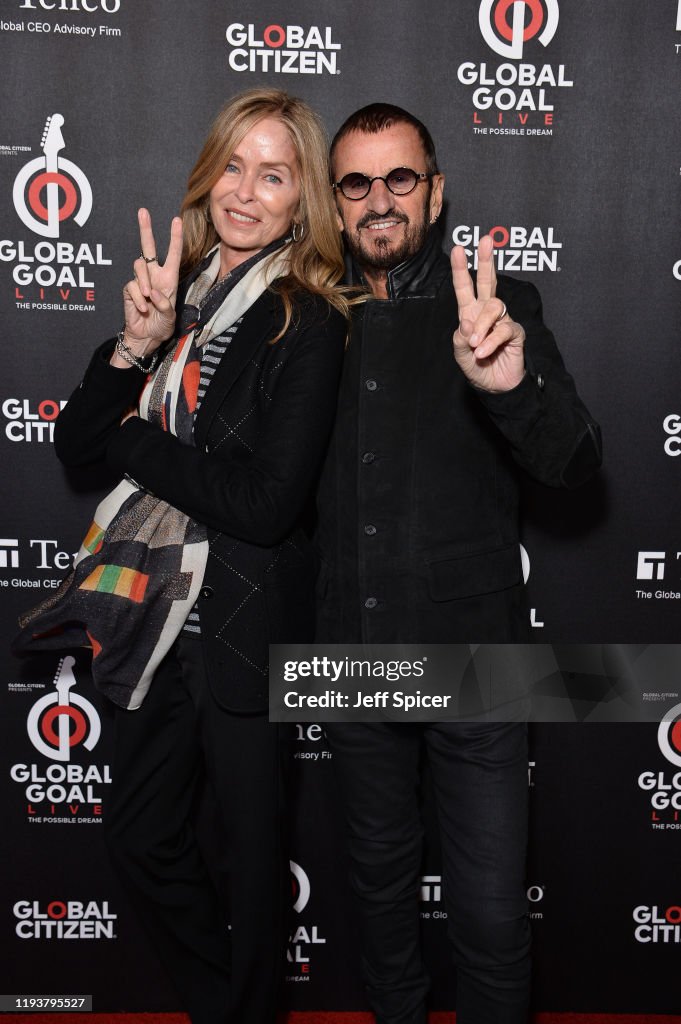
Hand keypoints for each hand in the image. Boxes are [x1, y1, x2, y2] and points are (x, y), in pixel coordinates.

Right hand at [121, 208, 182, 356]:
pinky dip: (138, 299)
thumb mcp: (170, 317)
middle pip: (147, 248)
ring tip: (149, 298)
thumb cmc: (162, 325)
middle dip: (145, 229)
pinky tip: (142, 309)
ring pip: (139, 266)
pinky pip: (132, 287)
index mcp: (168, 279)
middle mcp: (154, 276)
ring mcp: (140, 281)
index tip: (176, 220)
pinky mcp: (129, 290)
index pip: (172, 254)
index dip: (174, 237)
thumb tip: (153, 293)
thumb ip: (164, 305)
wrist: (147, 337)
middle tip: (142, 211)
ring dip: (144, 282)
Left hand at [451, 235, 524, 392]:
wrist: (494, 387)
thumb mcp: (460, 354)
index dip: (461, 269)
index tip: (458, 248)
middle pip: (488, 281)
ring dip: (481, 326)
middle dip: (486, 260)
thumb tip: (467, 322)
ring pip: (494, 307)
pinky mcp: (515, 332)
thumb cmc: (476, 368)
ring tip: (475, 344)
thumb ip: (461, 337)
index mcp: (470, 313)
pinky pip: (504, 329)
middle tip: (485, 241)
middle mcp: (487, 312)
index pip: (465, 287)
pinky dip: (491, 342)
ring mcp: (503, 320)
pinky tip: (482, 352)